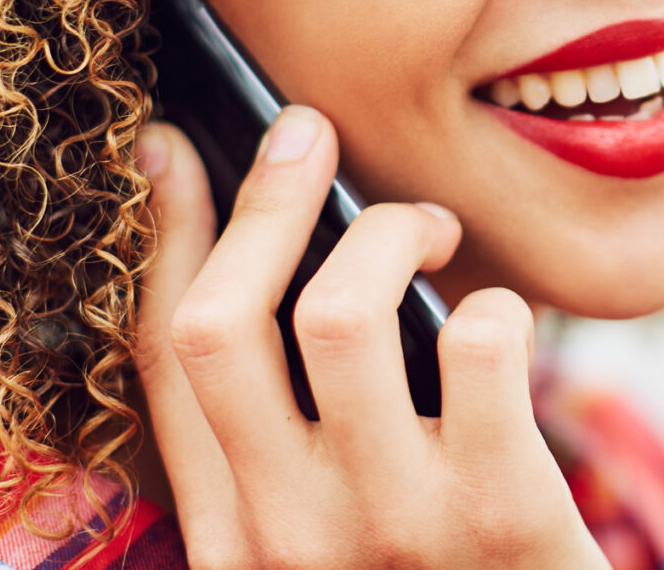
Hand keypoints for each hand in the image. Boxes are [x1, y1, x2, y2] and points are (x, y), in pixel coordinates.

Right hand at [133, 106, 609, 569]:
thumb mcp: (327, 545)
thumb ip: (292, 437)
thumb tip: (288, 258)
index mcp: (230, 538)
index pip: (161, 362)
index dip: (161, 238)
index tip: (171, 148)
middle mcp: (286, 538)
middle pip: (223, 323)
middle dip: (264, 201)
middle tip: (309, 135)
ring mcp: (390, 531)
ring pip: (340, 313)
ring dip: (389, 234)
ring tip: (430, 235)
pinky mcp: (501, 519)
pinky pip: (482, 347)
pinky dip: (497, 307)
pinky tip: (502, 327)